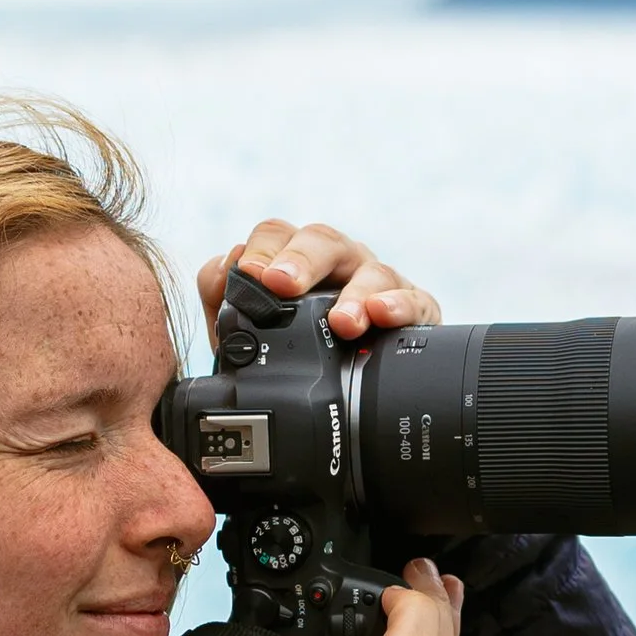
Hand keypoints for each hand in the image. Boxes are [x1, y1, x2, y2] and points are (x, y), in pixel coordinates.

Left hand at [198, 218, 442, 347]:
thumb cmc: (297, 356)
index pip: (277, 235)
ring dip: (354, 293)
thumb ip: (224, 300)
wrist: (348, 399)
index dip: (262, 250)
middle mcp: (338, 265)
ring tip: (342, 321)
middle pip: (323, 241)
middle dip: (302, 260)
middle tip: (282, 285)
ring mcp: (378, 284)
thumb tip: (221, 267)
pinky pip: (413, 299)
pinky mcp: (414, 310)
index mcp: (295, 262)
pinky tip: (383, 314)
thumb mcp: (253, 334)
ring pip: (371, 270)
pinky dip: (398, 303)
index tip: (250, 275)